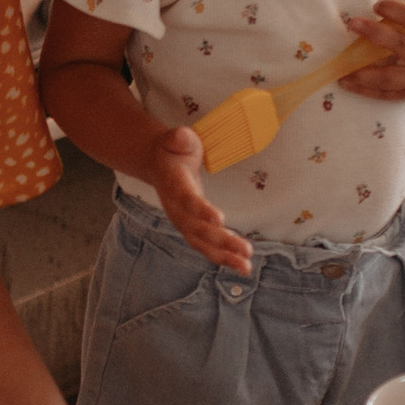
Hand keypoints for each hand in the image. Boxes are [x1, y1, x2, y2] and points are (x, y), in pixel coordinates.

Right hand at [149, 124, 252, 274]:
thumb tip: (182, 137)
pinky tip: (243, 265)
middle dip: (221, 240)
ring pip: (202, 244)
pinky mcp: (193, 230)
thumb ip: (178, 139)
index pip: (187, 200)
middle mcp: (176, 210)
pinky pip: (208, 247)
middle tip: (244, 249)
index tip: (219, 219)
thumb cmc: (172, 151)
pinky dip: (225, 258)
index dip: (201, 210)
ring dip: (225, 256)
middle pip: (197, 229)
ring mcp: (184, 223)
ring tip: (246, 267)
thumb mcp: (173, 139)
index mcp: (173, 186)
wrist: (158, 165)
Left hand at [343, 0, 404, 101]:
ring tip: (341, 69)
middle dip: (374, 33)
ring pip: (390, 78)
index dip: (395, 10)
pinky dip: (366, 90)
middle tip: (352, 23)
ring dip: (363, 74)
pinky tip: (347, 83)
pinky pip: (387, 94)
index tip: (377, 5)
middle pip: (399, 45)